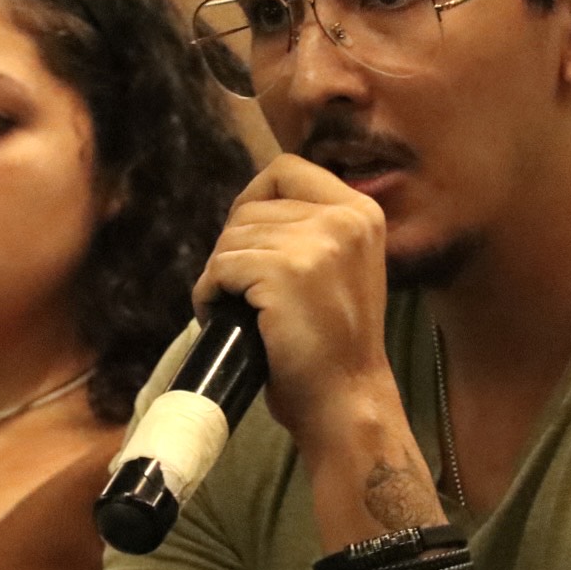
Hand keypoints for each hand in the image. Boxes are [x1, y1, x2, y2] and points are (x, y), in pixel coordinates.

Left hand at [192, 154, 394, 443]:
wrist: (345, 400)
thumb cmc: (334, 343)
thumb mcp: (341, 265)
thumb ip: (312, 228)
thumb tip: (249, 207)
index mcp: (361, 211)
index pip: (287, 169)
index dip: (254, 199)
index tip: (249, 240)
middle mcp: (344, 218)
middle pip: (253, 205)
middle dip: (235, 246)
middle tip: (244, 289)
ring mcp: (316, 243)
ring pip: (231, 237)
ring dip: (221, 274)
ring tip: (238, 308)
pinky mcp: (284, 272)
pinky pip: (220, 267)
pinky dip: (209, 294)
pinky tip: (225, 317)